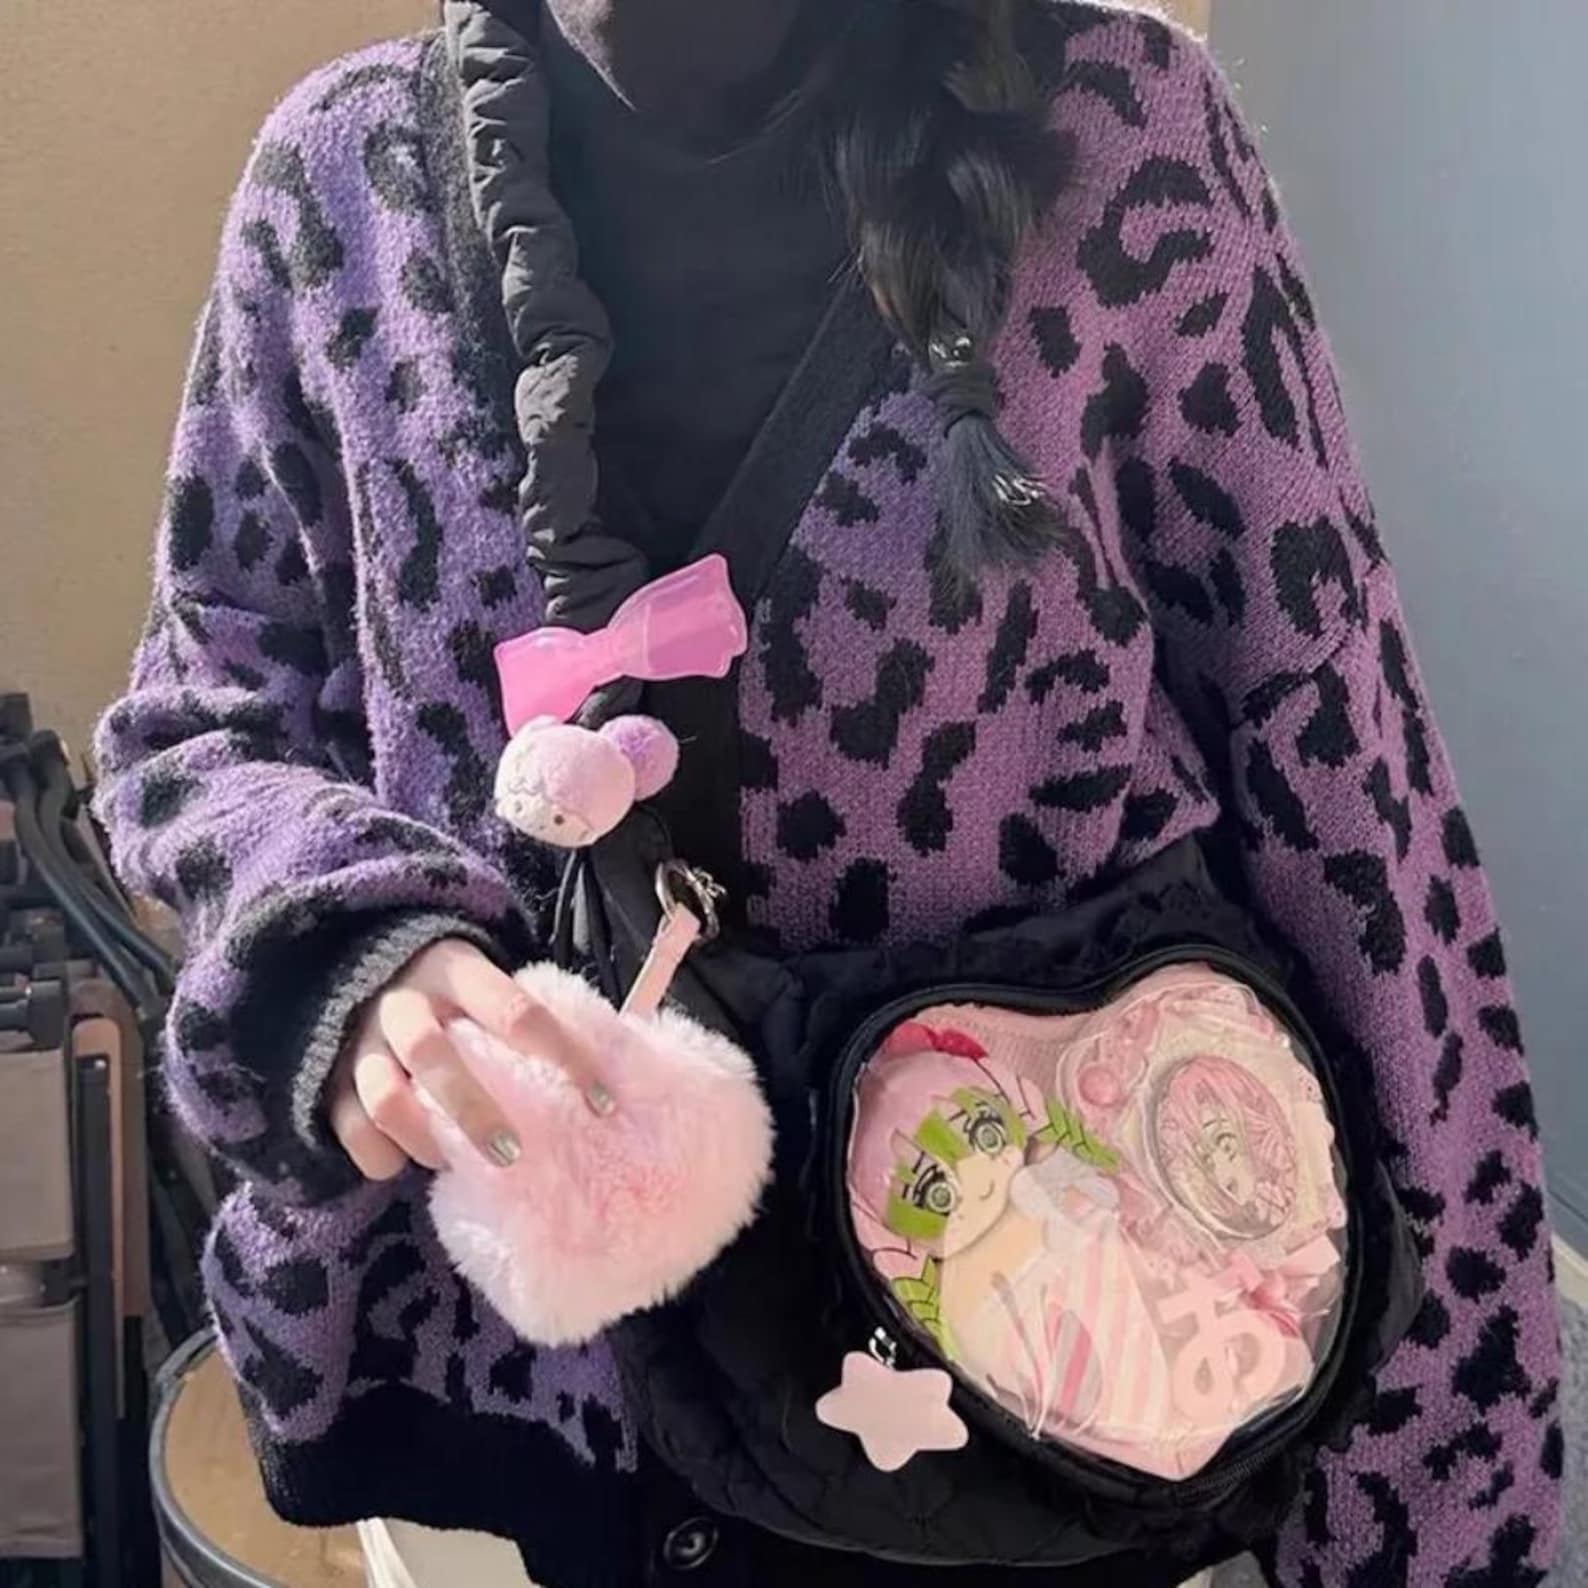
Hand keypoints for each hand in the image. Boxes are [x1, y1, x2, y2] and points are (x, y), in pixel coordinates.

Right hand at [326, 939, 607, 1180]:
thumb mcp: (487, 982)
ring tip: (454, 1163)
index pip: (517, 1011)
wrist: (361, 961)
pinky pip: (349, 1125)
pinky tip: (403, 1164)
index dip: (563, 1056)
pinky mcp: (331, 1079)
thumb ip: (527, 1017)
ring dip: (425, 1136)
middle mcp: (405, 1002)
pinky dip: (378, 1153)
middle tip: (514, 1154)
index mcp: (456, 969)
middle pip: (435, 1055)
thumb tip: (607, 1064)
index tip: (601, 1102)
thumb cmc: (452, 990)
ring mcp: (361, 1040)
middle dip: (476, 1110)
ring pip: (386, 1095)